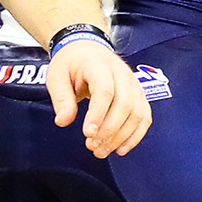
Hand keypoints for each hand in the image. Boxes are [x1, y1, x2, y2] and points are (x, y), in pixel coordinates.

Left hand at [46, 39, 152, 157]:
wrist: (87, 50)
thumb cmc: (71, 63)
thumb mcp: (57, 76)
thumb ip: (61, 98)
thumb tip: (63, 121)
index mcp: (99, 65)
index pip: (105, 90)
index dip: (98, 114)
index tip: (87, 133)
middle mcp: (121, 73)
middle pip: (124, 104)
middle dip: (109, 130)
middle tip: (92, 146)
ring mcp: (134, 84)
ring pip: (137, 113)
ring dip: (121, 137)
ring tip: (102, 151)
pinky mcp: (139, 95)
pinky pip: (144, 117)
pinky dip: (135, 136)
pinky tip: (121, 149)